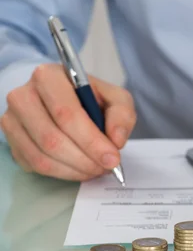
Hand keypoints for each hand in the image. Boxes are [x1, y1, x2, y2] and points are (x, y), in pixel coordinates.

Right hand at [0, 64, 135, 180]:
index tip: (112, 158)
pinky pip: (35, 165)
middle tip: (106, 167)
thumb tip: (116, 140)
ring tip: (96, 169)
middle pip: (52, 139)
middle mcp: (23, 96)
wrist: (66, 100)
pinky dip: (62, 173)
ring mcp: (12, 120)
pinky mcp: (12, 141)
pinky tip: (80, 168)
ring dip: (75, 169)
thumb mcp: (115, 98)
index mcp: (48, 77)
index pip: (67, 114)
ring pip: (42, 156)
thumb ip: (122, 115)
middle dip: (85, 160)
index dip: (91, 141)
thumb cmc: (90, 98)